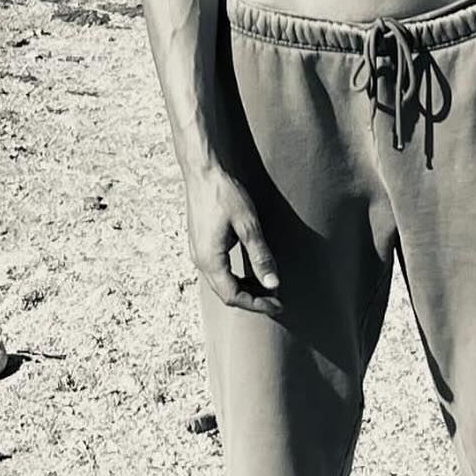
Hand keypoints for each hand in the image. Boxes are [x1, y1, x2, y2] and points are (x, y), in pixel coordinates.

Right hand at [185, 164, 282, 317]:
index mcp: (210, 260)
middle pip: (225, 293)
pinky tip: (249, 269)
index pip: (233, 296)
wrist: (202, 170)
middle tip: (276, 299)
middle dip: (251, 299)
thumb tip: (273, 284)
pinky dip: (235, 276)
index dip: (256, 304)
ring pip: (220, 282)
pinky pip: (217, 270)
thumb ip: (260, 256)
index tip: (278, 304)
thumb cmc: (224, 193)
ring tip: (266, 285)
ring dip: (243, 288)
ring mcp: (198, 252)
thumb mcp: (248, 224)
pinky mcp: (200, 242)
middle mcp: (200, 260)